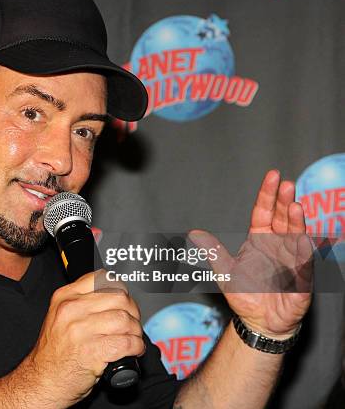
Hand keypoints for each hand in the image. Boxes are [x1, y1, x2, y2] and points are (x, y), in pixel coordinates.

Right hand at [26, 270, 144, 405]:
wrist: (42, 381)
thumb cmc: (53, 353)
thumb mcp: (59, 317)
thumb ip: (81, 303)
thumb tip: (113, 298)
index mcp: (64, 297)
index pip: (102, 279)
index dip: (120, 290)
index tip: (123, 302)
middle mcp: (72, 309)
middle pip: (119, 298)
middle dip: (132, 312)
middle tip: (132, 323)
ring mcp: (81, 330)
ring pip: (125, 320)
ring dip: (135, 331)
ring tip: (132, 339)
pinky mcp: (92, 351)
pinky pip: (126, 342)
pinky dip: (136, 347)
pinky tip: (133, 350)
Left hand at [189, 170, 312, 338]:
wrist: (258, 322)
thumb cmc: (245, 293)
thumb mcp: (224, 270)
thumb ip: (213, 251)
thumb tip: (194, 233)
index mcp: (261, 239)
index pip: (265, 212)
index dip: (268, 195)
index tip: (272, 175)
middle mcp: (279, 246)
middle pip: (282, 219)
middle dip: (284, 202)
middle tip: (285, 184)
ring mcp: (292, 262)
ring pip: (296, 238)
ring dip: (296, 223)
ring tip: (294, 206)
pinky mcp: (301, 281)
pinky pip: (302, 266)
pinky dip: (302, 254)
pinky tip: (301, 242)